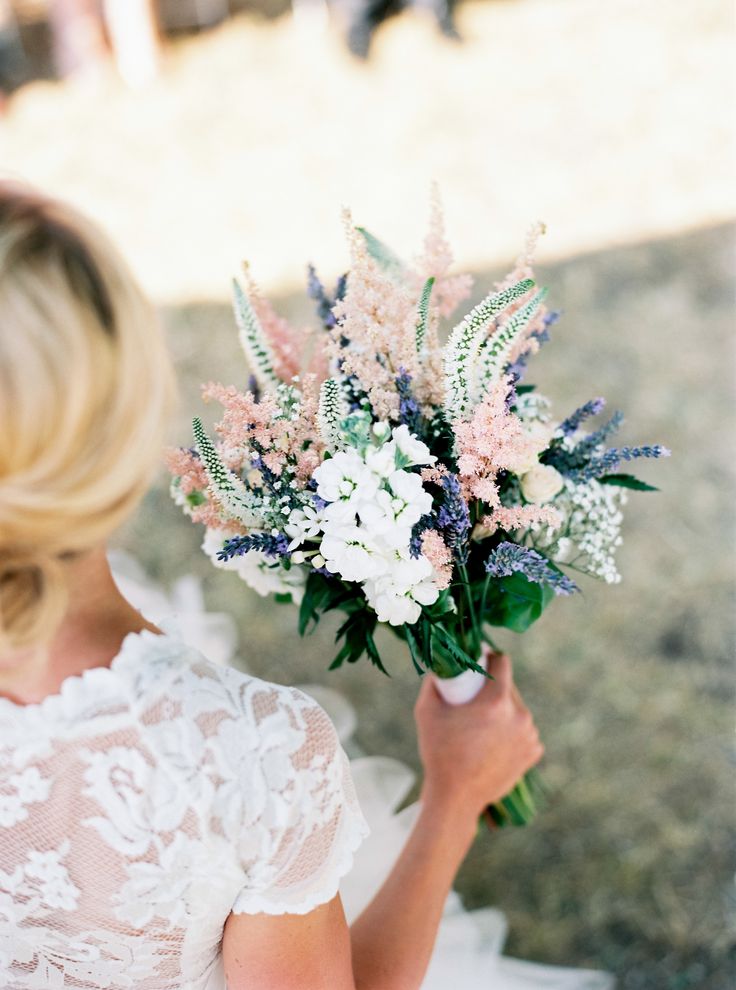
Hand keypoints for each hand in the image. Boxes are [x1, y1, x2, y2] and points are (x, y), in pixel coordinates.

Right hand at [414, 649, 543, 821]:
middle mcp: (519, 716)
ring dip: (504, 710)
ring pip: (517, 708)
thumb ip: (434, 680)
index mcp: (496, 702)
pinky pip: (524, 730)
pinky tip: (494, 740)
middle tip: (474, 699)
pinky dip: (512, 731)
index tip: (479, 661)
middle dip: (493, 687)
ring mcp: (530, 735)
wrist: (456, 797)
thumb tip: (440, 662)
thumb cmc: (438, 751)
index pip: (502, 662)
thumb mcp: (426, 710)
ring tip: (483, 724)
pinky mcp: (534, 752)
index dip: (489, 657)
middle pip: (509, 686)